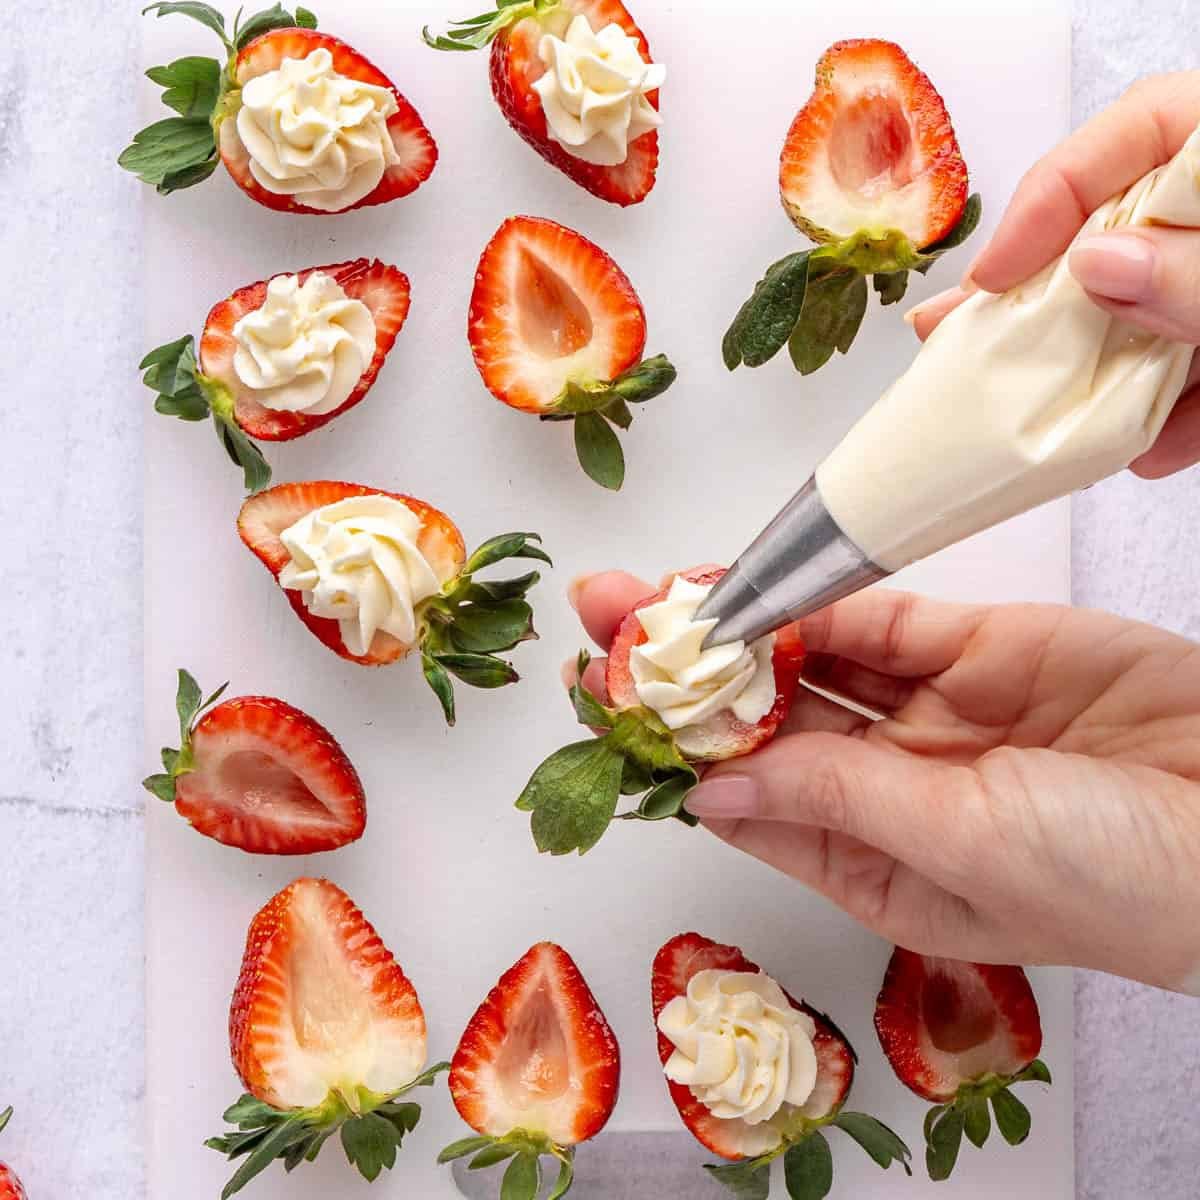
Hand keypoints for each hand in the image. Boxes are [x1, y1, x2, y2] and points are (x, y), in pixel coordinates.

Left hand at [568, 572, 1199, 993]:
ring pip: (809, 660)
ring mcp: (932, 711)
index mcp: (873, 862)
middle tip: (601, 620)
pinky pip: (879, 617)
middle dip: (682, 671)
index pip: (748, 798)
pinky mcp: (976, 648)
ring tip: (651, 594)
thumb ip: (834, 800)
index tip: (602, 701)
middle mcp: (889, 785)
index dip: (674, 747)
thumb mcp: (958, 847)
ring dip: (734, 626)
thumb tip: (711, 794)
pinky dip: (814, 599)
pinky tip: (748, 584)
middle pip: (763, 720)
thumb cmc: (1114, 877)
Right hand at [909, 72, 1199, 478]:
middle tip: (954, 339)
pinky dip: (1172, 417)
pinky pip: (1199, 370)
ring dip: (1093, 373)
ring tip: (1029, 418)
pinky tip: (1148, 450)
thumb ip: (1197, 274)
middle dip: (1041, 301)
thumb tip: (1097, 264)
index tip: (995, 277)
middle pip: (1117, 234)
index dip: (1048, 202)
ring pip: (1149, 312)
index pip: (1133, 135)